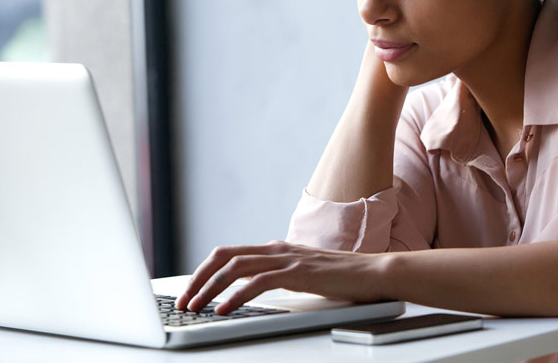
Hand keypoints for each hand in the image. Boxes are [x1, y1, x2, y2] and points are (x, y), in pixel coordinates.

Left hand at [175, 241, 386, 313]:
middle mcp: (277, 249)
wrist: (374, 273)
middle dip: (198, 278)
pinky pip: (258, 281)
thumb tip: (254, 289)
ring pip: (235, 267)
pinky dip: (236, 295)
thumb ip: (280, 275)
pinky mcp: (298, 273)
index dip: (205, 272)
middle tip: (183, 302)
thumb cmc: (342, 278)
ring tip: (195, 307)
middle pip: (224, 256)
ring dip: (209, 288)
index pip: (229, 254)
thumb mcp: (303, 274)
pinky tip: (224, 309)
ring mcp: (288, 258)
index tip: (190, 292)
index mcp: (276, 248)